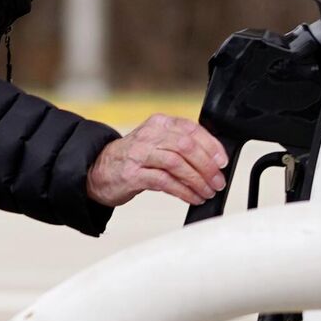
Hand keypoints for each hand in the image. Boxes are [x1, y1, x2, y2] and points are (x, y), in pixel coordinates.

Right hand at [86, 115, 229, 206]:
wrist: (98, 171)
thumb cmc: (133, 159)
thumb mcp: (156, 143)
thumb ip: (180, 146)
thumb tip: (213, 162)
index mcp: (159, 123)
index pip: (191, 129)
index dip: (211, 146)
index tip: (222, 162)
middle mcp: (149, 135)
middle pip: (186, 146)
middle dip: (207, 166)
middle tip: (218, 181)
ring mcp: (139, 154)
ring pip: (177, 163)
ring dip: (197, 180)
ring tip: (207, 191)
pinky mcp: (133, 174)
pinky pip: (165, 182)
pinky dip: (183, 191)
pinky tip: (192, 197)